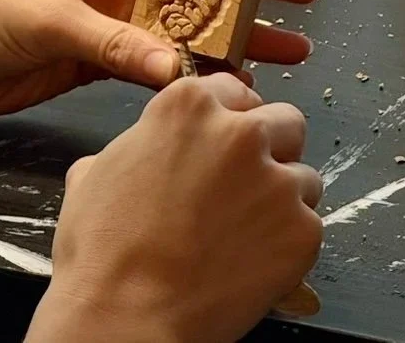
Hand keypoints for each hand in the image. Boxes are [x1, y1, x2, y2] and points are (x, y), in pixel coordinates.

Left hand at [0, 0, 321, 119]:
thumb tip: (179, 70)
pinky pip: (165, 53)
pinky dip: (197, 66)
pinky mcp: (107, 48)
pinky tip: (236, 81)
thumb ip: (112, 43)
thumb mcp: (44, 17)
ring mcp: (114, 3)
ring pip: (189, 7)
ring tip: (293, 42)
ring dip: (236, 24)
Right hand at [25, 73, 323, 342]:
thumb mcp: (95, 172)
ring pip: (303, 175)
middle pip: (283, 121)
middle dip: (270, 147)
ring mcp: (277, 181)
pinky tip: (253, 258)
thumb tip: (141, 156)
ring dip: (282, 196)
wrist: (128, 315)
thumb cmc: (104, 250)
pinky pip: (309, 225)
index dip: (228, 118)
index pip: (232, 90)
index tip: (225, 139)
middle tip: (245, 182)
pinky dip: (288, 241)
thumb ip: (135, 147)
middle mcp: (240, 133)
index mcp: (189, 107)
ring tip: (247, 230)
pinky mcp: (303, 230)